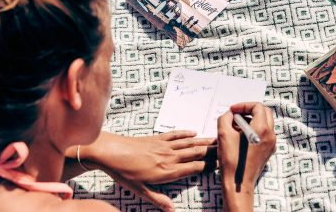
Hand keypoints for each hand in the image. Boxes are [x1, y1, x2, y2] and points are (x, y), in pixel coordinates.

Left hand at [80, 132, 216, 211]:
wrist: (110, 151)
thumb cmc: (123, 172)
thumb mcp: (139, 191)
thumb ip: (158, 199)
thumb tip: (172, 211)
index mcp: (166, 171)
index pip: (193, 168)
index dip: (207, 165)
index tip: (220, 163)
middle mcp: (169, 157)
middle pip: (194, 153)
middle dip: (210, 151)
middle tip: (224, 148)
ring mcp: (163, 146)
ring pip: (188, 143)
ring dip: (202, 141)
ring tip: (215, 139)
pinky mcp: (156, 138)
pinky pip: (174, 134)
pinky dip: (185, 133)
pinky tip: (193, 132)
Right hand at [217, 102, 275, 211]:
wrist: (238, 183)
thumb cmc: (231, 160)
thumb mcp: (223, 134)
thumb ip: (226, 118)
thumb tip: (231, 114)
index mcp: (262, 129)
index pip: (257, 106)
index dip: (244, 105)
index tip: (233, 111)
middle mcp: (271, 135)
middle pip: (265, 112)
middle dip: (250, 110)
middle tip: (237, 115)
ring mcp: (271, 143)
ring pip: (265, 123)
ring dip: (251, 120)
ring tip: (236, 127)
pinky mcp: (269, 150)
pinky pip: (264, 133)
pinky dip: (254, 130)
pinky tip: (241, 137)